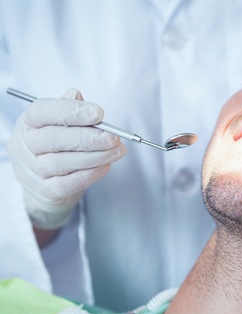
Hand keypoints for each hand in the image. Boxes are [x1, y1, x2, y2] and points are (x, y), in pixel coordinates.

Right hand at [7, 89, 125, 229]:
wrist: (45, 184)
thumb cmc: (58, 147)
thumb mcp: (59, 124)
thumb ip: (69, 110)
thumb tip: (76, 95)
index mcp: (27, 123)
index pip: (43, 112)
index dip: (71, 111)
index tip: (99, 113)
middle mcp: (24, 146)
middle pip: (54, 139)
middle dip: (88, 137)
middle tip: (113, 137)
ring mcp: (32, 171)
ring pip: (63, 162)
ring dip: (96, 156)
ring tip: (118, 151)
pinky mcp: (45, 191)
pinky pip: (69, 183)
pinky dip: (91, 174)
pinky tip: (106, 166)